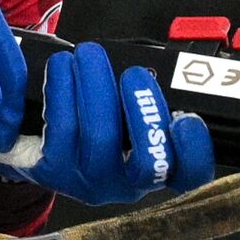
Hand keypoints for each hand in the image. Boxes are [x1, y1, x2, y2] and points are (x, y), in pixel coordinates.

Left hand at [0, 42, 215, 203]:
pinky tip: (62, 66)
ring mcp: (89, 182)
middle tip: (135, 74)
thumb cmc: (104, 118)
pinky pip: (61, 128)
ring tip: (89, 54)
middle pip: (146, 163)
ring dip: (95, 84)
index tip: (186, 118)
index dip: (195, 151)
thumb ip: (157, 94)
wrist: (44, 145)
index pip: (190, 175)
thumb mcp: (136, 109)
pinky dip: (62, 88)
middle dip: (143, 110)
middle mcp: (127, 185)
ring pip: (99, 137)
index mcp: (160, 169)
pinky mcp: (52, 170)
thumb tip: (162, 66)